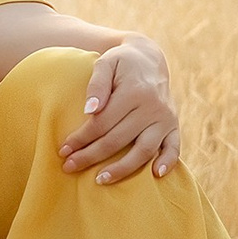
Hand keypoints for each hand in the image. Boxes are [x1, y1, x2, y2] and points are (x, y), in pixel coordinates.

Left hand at [59, 39, 180, 183]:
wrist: (149, 58)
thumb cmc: (121, 62)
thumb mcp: (105, 63)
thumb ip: (96, 85)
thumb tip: (89, 111)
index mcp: (134, 92)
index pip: (102, 123)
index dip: (81, 138)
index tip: (63, 150)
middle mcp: (152, 107)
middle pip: (118, 140)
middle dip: (91, 156)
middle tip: (69, 166)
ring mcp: (165, 118)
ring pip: (144, 150)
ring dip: (122, 169)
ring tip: (100, 180)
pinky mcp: (174, 125)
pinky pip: (174, 148)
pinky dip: (167, 162)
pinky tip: (155, 177)